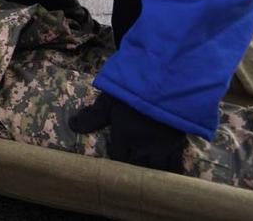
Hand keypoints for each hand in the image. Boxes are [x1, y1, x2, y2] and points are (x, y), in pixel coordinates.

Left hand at [68, 93, 186, 172]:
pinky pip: (176, 165)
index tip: (115, 150)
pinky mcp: (180, 143)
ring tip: (147, 171)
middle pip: (138, 167)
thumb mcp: (110, 99)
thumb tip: (72, 126)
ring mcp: (164, 146)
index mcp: (124, 135)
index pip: (118, 157)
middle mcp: (144, 146)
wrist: (167, 80)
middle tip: (130, 164)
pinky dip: (171, 170)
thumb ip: (93, 115)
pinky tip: (167, 168)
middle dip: (133, 168)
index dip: (116, 156)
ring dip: (151, 172)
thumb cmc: (135, 88)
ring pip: (157, 170)